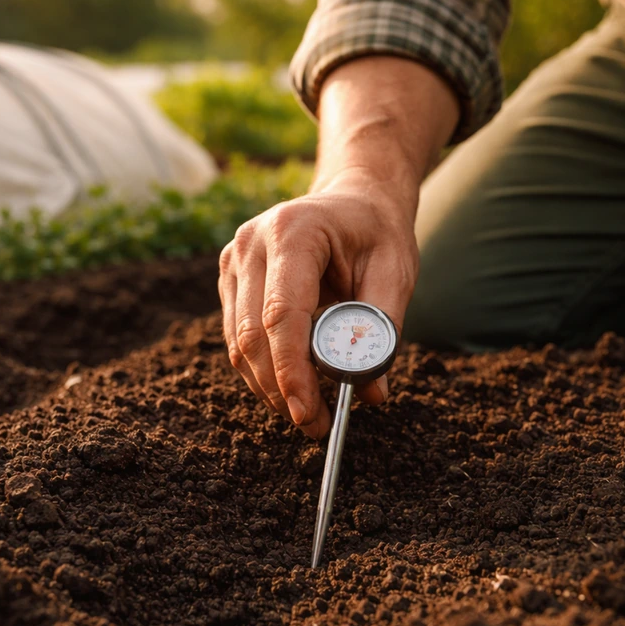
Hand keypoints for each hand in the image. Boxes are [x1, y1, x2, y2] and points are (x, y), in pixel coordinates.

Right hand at [218, 172, 417, 438]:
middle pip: (252, 335)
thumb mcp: (395, 272)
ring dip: (270, 387)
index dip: (291, 371)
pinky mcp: (230, 278)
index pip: (281, 314)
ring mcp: (233, 260)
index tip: (308, 413)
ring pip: (238, 343)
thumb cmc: (376, 232)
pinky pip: (238, 337)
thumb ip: (381, 329)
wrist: (353, 199)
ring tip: (310, 413)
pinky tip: (293, 386)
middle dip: (282, 389)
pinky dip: (263, 369)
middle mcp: (250, 243)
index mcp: (293, 231)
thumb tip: (369, 393)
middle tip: (317, 426)